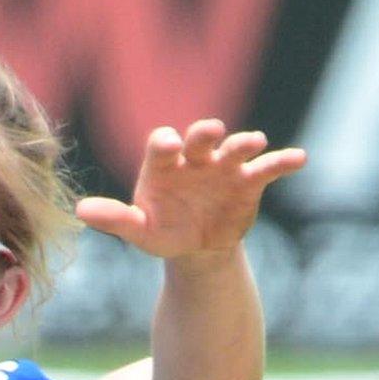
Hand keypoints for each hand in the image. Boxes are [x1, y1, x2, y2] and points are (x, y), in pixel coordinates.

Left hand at [76, 119, 305, 259]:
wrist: (196, 248)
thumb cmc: (163, 232)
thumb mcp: (139, 230)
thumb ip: (114, 218)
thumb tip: (80, 211)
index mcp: (164, 165)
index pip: (162, 144)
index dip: (165, 142)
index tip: (170, 145)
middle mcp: (195, 159)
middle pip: (200, 138)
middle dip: (204, 132)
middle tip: (210, 131)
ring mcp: (224, 167)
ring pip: (235, 147)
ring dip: (244, 142)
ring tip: (253, 143)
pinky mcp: (249, 181)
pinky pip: (268, 168)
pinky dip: (282, 161)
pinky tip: (298, 158)